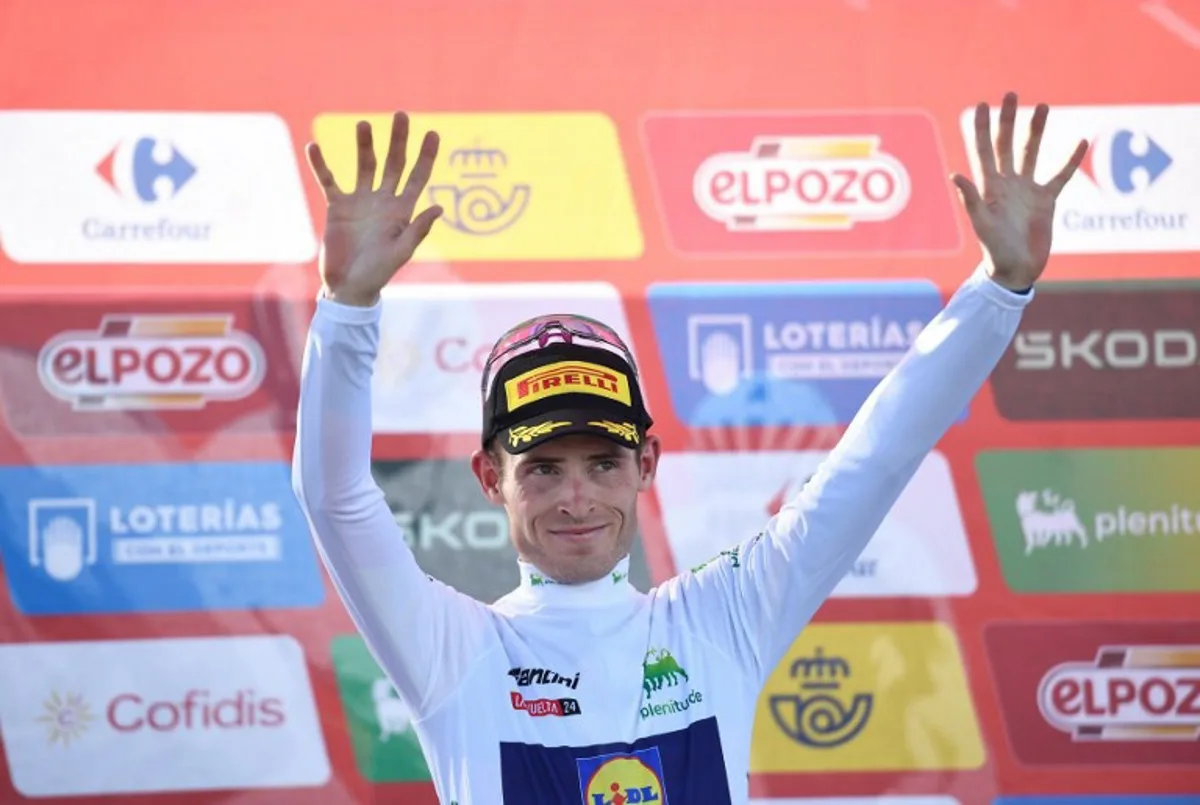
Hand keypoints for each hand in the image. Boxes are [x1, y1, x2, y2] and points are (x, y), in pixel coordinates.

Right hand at [305, 112, 442, 306]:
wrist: (349, 287)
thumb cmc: (378, 273)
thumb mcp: (400, 252)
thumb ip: (417, 230)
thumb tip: (438, 208)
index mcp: (403, 210)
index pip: (418, 177)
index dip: (426, 156)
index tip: (432, 133)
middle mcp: (383, 200)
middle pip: (393, 163)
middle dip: (398, 140)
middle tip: (401, 115)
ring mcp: (361, 201)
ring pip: (364, 165)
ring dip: (364, 145)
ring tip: (363, 125)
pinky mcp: (338, 206)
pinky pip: (329, 181)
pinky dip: (321, 165)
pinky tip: (314, 147)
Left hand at [951, 92, 1087, 290]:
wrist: (1016, 271)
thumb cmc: (995, 250)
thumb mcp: (982, 224)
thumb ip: (970, 199)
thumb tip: (954, 175)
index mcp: (989, 187)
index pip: (983, 151)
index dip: (981, 128)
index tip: (982, 104)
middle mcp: (1007, 184)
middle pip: (1007, 145)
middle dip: (1009, 120)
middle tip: (1011, 94)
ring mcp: (1027, 191)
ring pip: (1032, 153)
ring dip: (1037, 131)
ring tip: (1043, 106)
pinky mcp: (1046, 201)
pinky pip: (1060, 176)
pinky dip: (1070, 160)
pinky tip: (1080, 141)